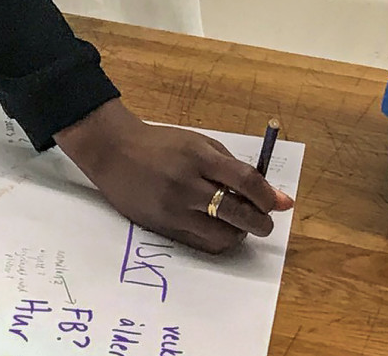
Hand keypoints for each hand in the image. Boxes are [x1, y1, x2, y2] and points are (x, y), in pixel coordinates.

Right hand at [56, 99, 293, 252]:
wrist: (111, 151)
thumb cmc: (160, 144)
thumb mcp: (198, 143)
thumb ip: (234, 167)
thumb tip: (274, 197)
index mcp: (197, 157)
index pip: (245, 181)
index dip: (267, 196)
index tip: (276, 203)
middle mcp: (185, 184)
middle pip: (238, 213)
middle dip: (260, 222)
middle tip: (262, 220)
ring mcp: (173, 209)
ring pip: (222, 236)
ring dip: (239, 234)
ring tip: (236, 225)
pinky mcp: (162, 227)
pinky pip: (201, 244)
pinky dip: (217, 240)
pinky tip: (216, 229)